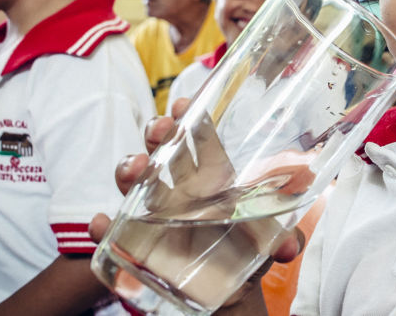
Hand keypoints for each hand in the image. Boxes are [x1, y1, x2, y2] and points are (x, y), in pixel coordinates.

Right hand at [87, 97, 305, 314]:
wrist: (227, 291)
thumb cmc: (246, 253)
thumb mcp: (267, 244)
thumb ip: (283, 242)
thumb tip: (293, 246)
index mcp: (212, 178)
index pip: (198, 139)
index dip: (189, 117)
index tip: (184, 103)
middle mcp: (181, 189)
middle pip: (163, 151)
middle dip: (158, 132)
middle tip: (161, 129)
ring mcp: (156, 214)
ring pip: (134, 183)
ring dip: (128, 169)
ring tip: (134, 167)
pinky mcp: (137, 245)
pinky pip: (113, 233)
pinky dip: (102, 227)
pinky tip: (101, 223)